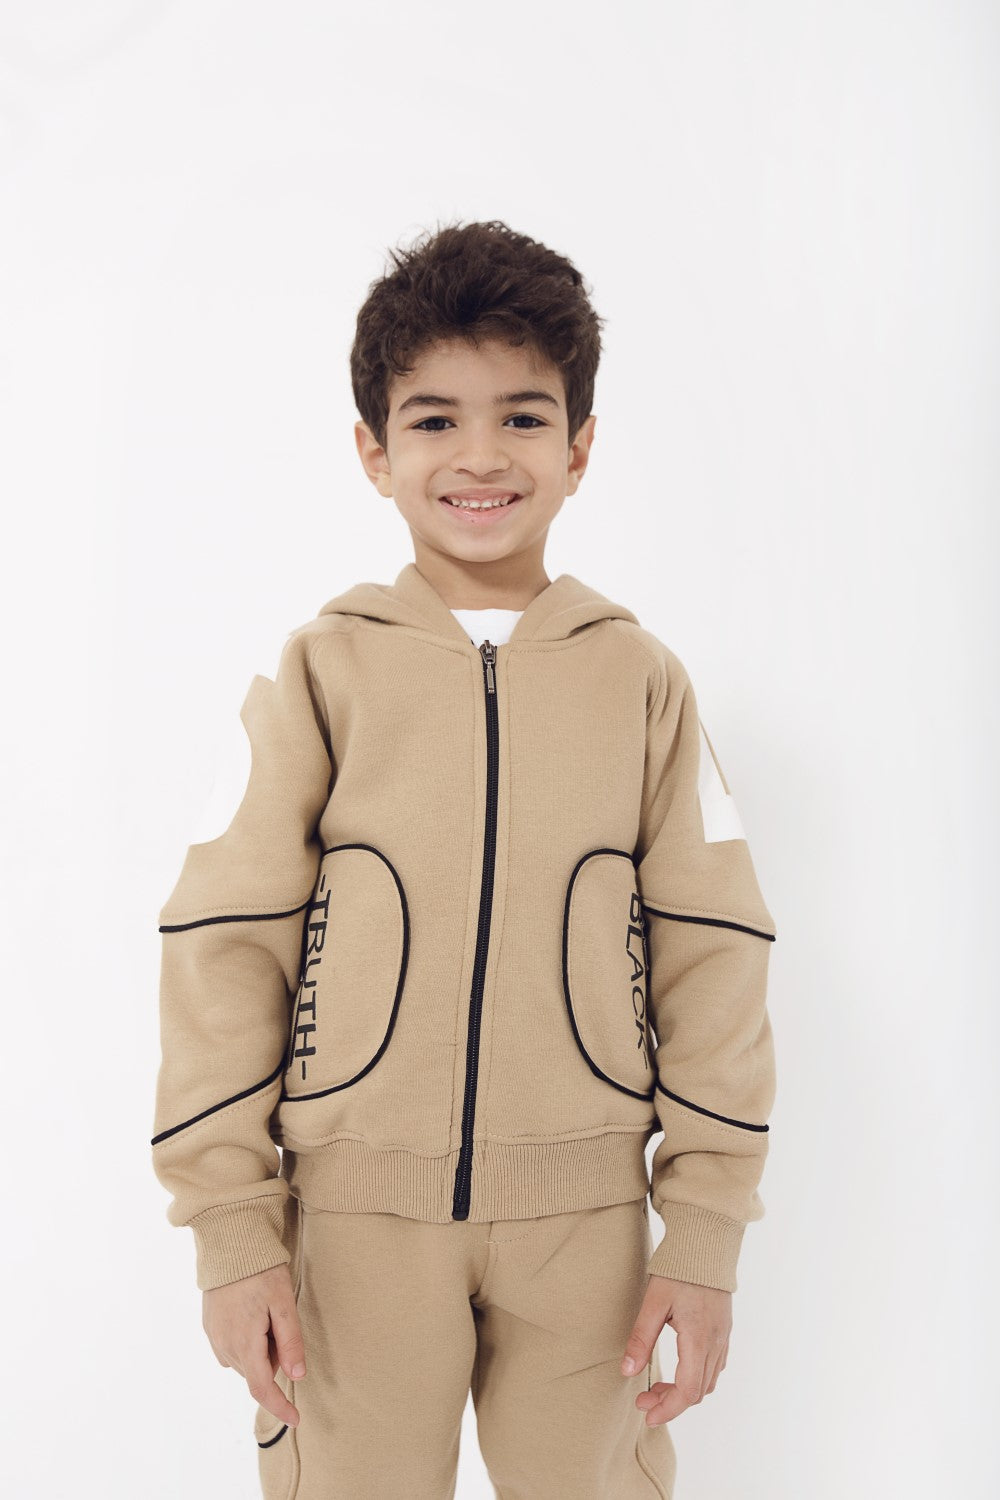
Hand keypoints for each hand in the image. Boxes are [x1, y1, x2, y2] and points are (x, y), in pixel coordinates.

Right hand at [202, 1261, 306, 1428]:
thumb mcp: (283, 1303)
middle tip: (281, 1321)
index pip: (262, 1388)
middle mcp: (224, 1346)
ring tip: (265, 1311)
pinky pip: (232, 1348)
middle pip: (257, 1371)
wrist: (228, 1245)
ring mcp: (214, 1337)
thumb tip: (297, 1376)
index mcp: (244, 1343)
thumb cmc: (260, 1271)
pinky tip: (252, 1312)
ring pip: (244, 1360)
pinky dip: (248, 1341)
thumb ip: (290, 1341)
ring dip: (260, 1349)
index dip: (280, 1407)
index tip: (296, 1420)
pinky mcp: (209, 1327)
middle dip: (275, 1357)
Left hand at [620, 1274, 731, 1424]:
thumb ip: (641, 1338)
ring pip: (708, 1381)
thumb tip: (628, 1372)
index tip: (646, 1413)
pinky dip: (696, 1378)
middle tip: (644, 1399)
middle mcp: (716, 1343)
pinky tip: (678, 1369)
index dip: (667, 1409)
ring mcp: (723, 1337)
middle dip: (671, 1403)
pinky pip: (715, 1367)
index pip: (687, 1391)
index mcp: (698, 1339)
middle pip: (698, 1391)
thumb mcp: (654, 1302)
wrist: (706, 1244)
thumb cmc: (679, 1270)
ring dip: (684, 1392)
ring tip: (658, 1387)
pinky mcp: (724, 1330)